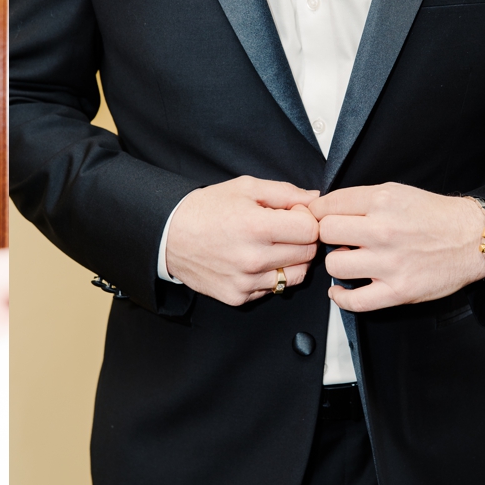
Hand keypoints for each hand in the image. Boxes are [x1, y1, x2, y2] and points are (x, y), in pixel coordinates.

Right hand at [166, 175, 319, 305]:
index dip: (306, 219)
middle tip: (282, 229)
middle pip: (308, 253)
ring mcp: (246, 281)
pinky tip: (254, 261)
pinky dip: (271, 275)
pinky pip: (274, 288)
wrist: (168, 236)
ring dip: (292, 260)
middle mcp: (253, 258)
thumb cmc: (205, 209)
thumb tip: (316, 200)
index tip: (293, 215)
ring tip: (271, 246)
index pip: (311, 230)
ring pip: (297, 276)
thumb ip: (285, 192)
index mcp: (256, 227)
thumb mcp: (245, 188)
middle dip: (302, 239)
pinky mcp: (238, 296)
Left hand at [309, 182, 484, 312]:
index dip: (317, 213)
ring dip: (337, 263)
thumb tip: (318, 208)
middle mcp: (383, 231)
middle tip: (337, 239)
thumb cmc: (434, 216)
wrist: (474, 239)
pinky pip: (354, 301)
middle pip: (325, 233)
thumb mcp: (394, 192)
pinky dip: (340, 297)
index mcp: (381, 202)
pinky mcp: (398, 290)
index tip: (319, 218)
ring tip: (349, 259)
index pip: (326, 206)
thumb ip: (357, 200)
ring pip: (334, 265)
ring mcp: (390, 263)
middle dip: (326, 235)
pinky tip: (340, 290)